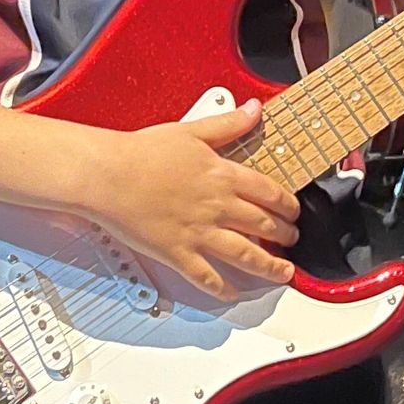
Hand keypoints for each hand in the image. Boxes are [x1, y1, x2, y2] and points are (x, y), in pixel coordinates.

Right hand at [75, 101, 301, 300]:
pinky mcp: (178, 253)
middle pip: (264, 225)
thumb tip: (253, 110)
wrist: (108, 174)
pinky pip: (208, 277)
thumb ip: (227, 124)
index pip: (270, 193)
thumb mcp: (191, 130)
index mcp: (223, 176)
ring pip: (246, 255)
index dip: (288, 205)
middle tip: (292, 240)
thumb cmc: (141, 152)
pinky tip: (233, 294)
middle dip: (285, 235)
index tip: (294, 211)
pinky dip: (223, 289)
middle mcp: (218, 207)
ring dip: (270, 266)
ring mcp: (200, 233)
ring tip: (283, 272)